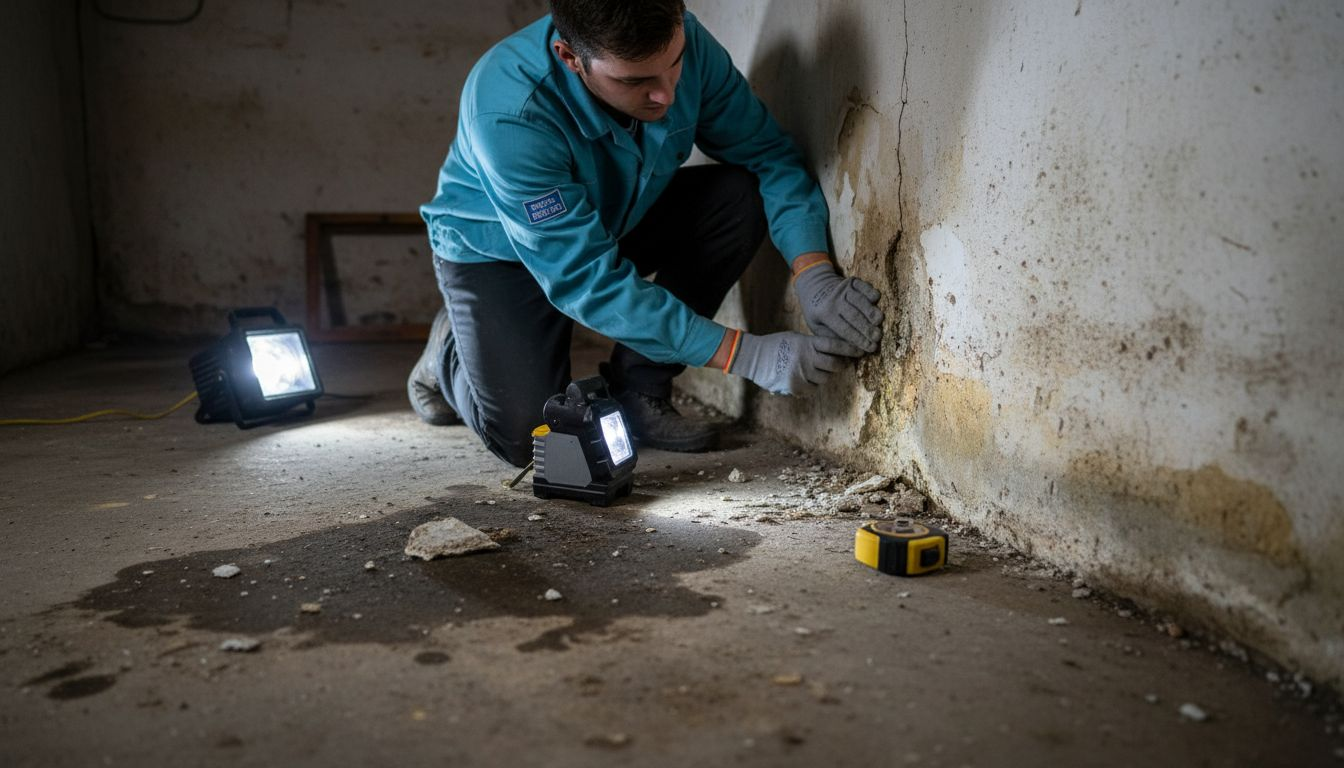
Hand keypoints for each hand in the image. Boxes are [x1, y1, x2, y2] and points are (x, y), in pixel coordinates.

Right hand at [729, 331, 863, 395]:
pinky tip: (802, 379)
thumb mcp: (795, 338)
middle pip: (835, 364)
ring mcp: (802, 373)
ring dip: (822, 376)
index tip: (860, 351)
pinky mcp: (796, 386)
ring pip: (825, 378)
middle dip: (839, 365)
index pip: (835, 345)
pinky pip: (813, 389)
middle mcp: (807, 357)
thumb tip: (834, 352)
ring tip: (812, 371)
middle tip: (838, 364)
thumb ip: (813, 345)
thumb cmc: (775, 345)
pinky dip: (811, 386)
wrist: (753, 358)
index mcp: (808, 343)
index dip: (850, 348)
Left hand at [793, 262, 883, 351]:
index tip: (871, 348)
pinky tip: (877, 301)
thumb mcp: (816, 326)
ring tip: (880, 322)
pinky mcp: (852, 281)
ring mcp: (843, 289)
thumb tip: (850, 349)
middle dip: (867, 329)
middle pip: (855, 316)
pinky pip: (864, 287)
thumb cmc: (817, 311)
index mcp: (825, 314)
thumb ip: (831, 336)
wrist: (814, 286)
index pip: (845, 330)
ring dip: (871, 312)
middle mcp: (834, 300)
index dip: (859, 340)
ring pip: (861, 301)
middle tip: (878, 338)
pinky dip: (871, 293)